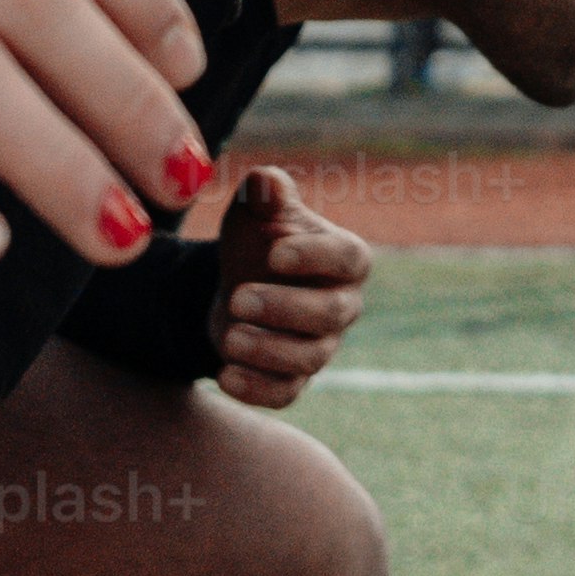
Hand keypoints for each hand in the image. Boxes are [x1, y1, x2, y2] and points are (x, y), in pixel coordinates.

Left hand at [206, 163, 373, 409]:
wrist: (233, 286)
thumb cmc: (255, 242)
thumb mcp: (254, 212)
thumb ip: (262, 193)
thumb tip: (264, 181)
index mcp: (344, 257)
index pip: (349, 259)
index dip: (316, 258)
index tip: (275, 254)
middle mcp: (342, 304)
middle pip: (331, 314)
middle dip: (285, 308)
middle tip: (239, 297)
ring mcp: (320, 345)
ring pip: (310, 358)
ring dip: (268, 350)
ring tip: (229, 335)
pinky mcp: (293, 378)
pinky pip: (286, 393)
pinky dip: (257, 389)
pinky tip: (225, 375)